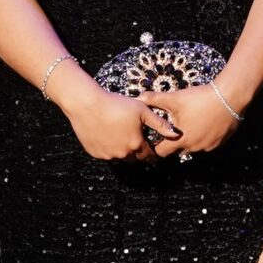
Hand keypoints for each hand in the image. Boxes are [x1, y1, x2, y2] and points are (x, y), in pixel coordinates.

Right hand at [61, 78, 178, 161]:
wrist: (87, 104)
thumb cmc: (116, 104)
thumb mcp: (142, 110)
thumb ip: (160, 124)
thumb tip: (176, 134)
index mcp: (136, 144)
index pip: (149, 156)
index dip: (152, 153)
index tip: (153, 150)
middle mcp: (122, 153)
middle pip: (134, 158)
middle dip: (138, 151)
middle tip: (136, 140)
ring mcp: (107, 155)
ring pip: (120, 157)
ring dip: (123, 150)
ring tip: (121, 134)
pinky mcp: (95, 153)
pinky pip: (106, 154)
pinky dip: (109, 148)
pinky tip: (108, 135)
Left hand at [148, 83, 241, 157]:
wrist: (229, 97)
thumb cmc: (200, 98)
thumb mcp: (175, 98)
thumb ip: (155, 99)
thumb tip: (138, 97)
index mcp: (181, 140)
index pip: (162, 152)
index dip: (156, 146)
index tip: (156, 138)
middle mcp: (194, 148)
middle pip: (178, 150)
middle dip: (174, 142)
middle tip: (174, 127)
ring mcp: (208, 147)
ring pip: (194, 147)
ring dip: (190, 139)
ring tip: (191, 123)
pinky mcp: (220, 143)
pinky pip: (207, 144)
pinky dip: (203, 137)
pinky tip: (204, 123)